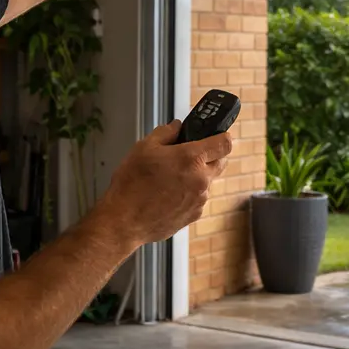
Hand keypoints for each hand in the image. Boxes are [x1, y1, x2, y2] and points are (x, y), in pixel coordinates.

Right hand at [100, 121, 232, 245]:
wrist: (124, 221)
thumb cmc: (132, 184)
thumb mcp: (143, 148)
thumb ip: (165, 132)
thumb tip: (177, 127)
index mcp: (191, 158)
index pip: (225, 143)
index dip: (221, 137)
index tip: (214, 136)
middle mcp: (201, 179)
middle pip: (221, 162)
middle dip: (210, 156)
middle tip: (189, 155)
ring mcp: (200, 199)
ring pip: (208, 181)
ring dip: (197, 176)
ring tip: (171, 178)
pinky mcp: (194, 214)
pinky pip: (198, 198)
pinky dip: (189, 194)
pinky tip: (168, 194)